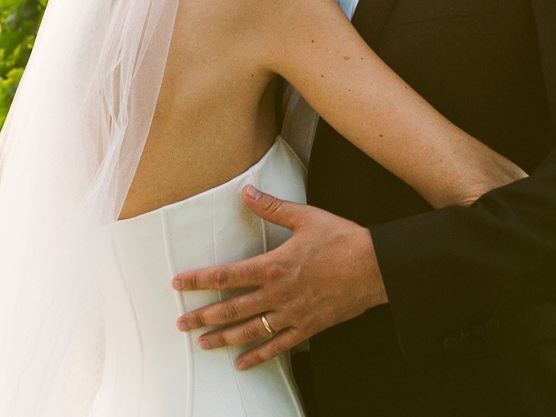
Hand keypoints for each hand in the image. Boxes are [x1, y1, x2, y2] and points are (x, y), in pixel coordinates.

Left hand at [171, 185, 386, 369]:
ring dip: (223, 338)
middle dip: (203, 316)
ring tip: (202, 344)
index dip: (199, 280)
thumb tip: (245, 192)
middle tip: (181, 324)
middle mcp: (278, 293)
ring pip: (250, 330)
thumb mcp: (306, 218)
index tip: (178, 284)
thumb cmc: (343, 239)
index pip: (227, 275)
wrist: (377, 266)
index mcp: (274, 265)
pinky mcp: (309, 326)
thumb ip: (272, 207)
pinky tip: (242, 363)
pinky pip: (279, 345)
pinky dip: (258, 356)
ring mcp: (293, 313)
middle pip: (232, 308)